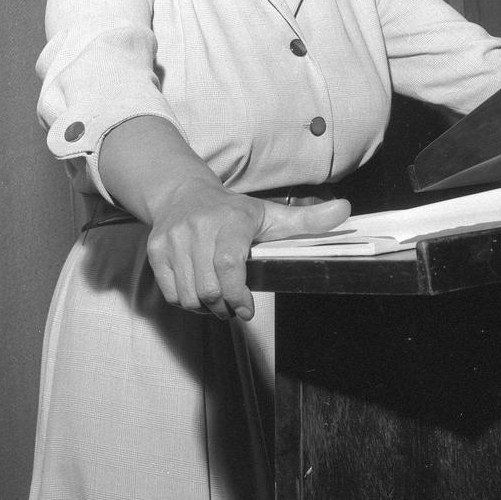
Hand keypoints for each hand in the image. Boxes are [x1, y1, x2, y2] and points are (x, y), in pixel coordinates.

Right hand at [145, 180, 349, 321]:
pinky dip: (187, 301)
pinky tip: (199, 289)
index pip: (229, 263)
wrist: (182, 193)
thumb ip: (308, 220)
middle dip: (225, 306)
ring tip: (219, 297)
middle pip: (210, 288)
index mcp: (231, 218)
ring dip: (207, 308)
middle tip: (235, 306)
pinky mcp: (155, 250)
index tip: (247, 308)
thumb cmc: (233, 210)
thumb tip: (345, 210)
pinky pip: (172, 294)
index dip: (238, 293)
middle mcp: (198, 226)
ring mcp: (173, 238)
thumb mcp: (271, 214)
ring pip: (190, 296)